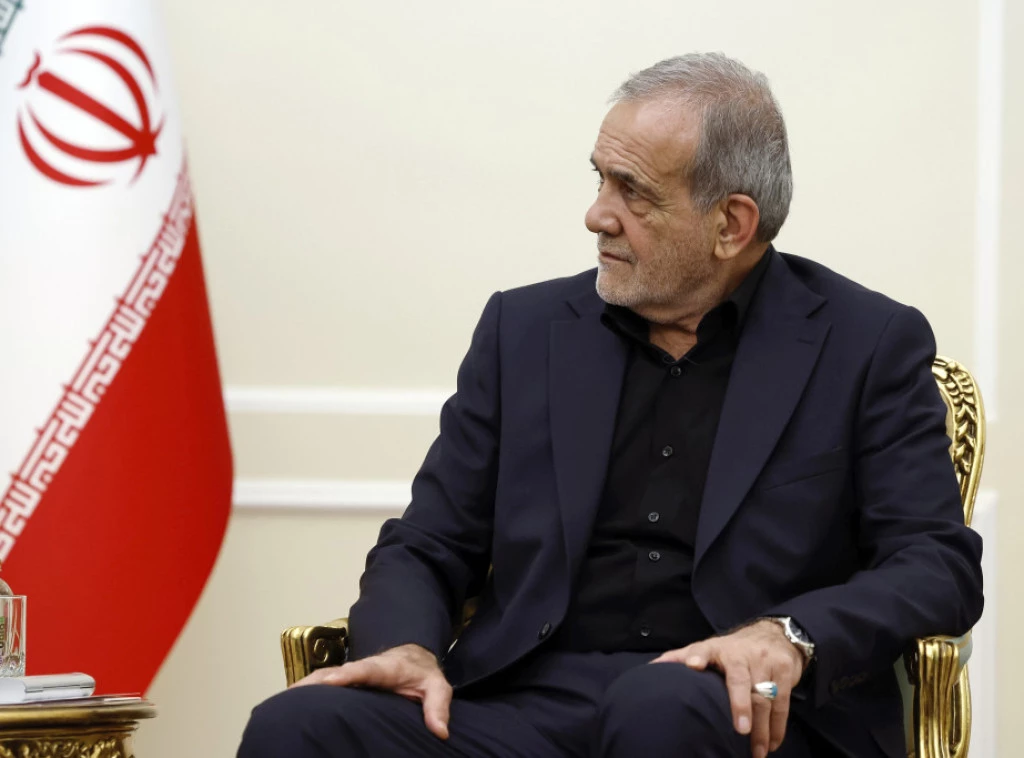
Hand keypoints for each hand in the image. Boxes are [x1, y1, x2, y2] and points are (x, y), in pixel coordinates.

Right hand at [292, 643, 452, 739]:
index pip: (365, 670)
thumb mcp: (438, 687)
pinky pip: (323, 684)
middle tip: (292, 695)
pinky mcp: (345, 680)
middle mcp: (364, 667)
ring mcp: (352, 673)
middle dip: (315, 681)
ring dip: (305, 687)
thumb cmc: (423, 674)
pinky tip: (290, 706)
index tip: (330, 681)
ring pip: (325, 677)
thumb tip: (440, 731)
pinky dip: (307, 691)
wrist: (414, 658)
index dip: (347, 674)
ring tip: (282, 703)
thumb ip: (438, 706)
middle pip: (336, 672)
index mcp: (386, 668)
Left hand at [650, 620, 804, 756]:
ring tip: (757, 752)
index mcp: (716, 648)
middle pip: (740, 679)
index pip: (704, 649)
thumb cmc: (732, 650)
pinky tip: (772, 744)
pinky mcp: (784, 671)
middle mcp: (741, 653)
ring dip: (762, 728)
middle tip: (740, 731)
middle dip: (741, 705)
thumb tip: (652, 669)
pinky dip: (777, 726)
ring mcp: (764, 661)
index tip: (693, 665)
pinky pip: (782, 703)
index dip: (697, 656)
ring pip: (764, 697)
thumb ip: (681, 658)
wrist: (773, 634)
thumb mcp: (707, 648)